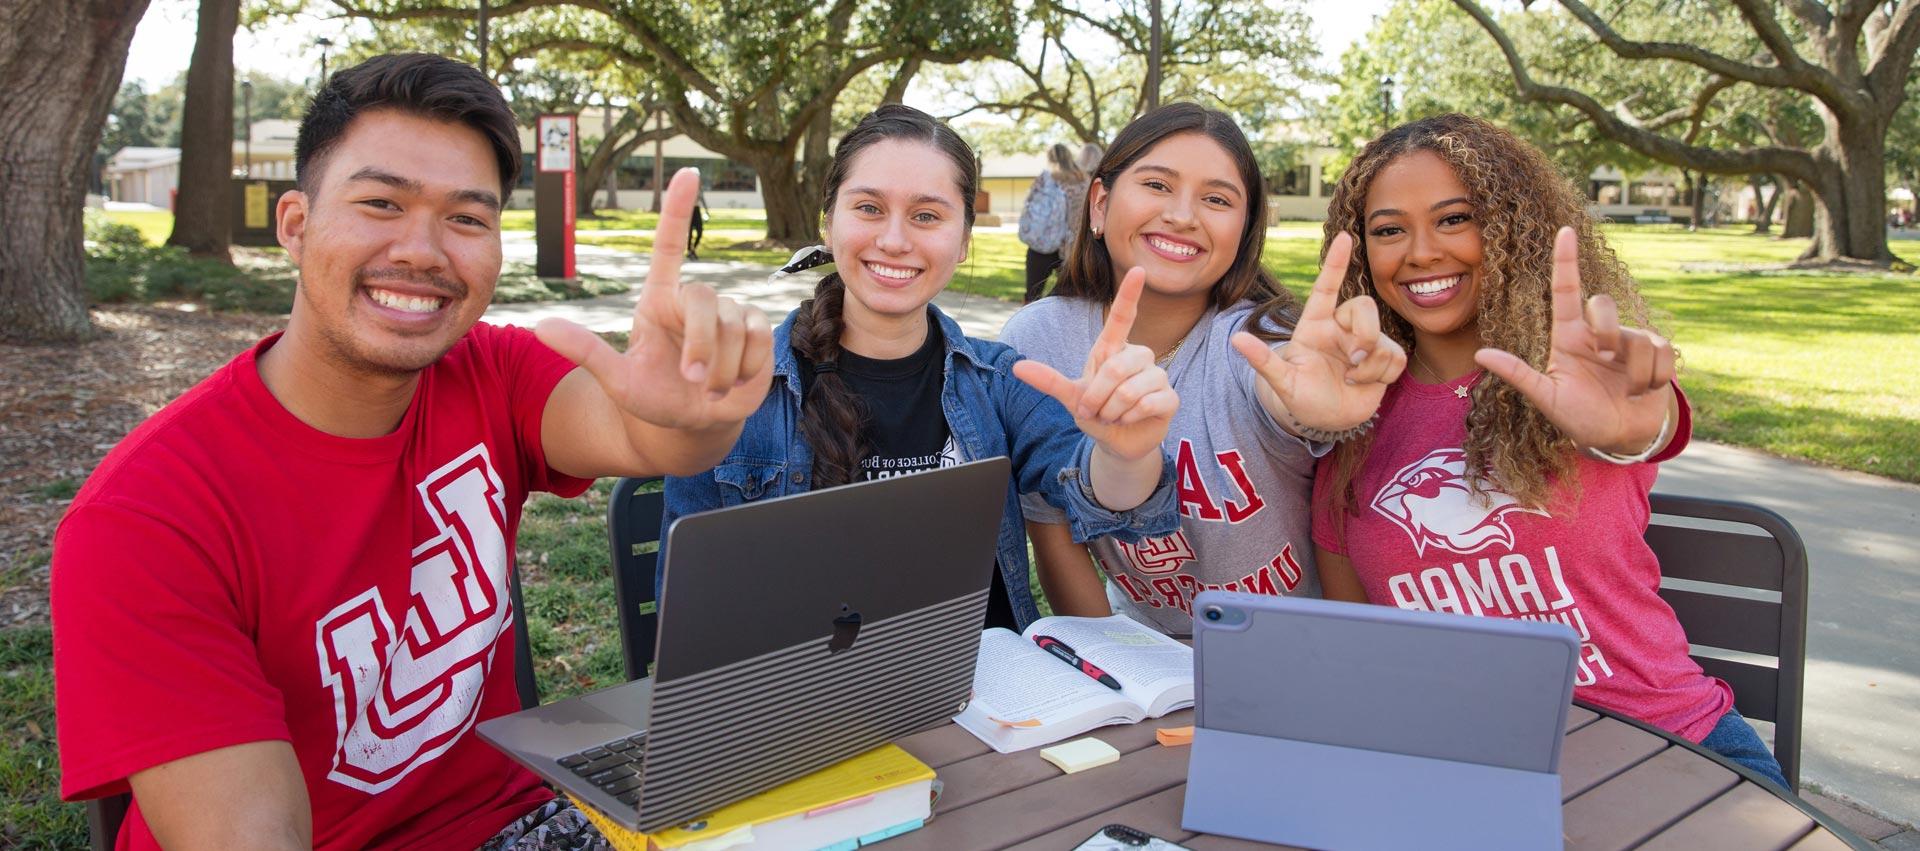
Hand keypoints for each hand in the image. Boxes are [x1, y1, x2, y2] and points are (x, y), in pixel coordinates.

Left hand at [535, 168, 773, 430]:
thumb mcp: (617, 380)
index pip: (669, 246)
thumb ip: (585, 351)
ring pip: (733, 326)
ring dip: (720, 369)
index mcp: (659, 301)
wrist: (693, 425)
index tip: (686, 172)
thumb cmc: (653, 399)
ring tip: (708, 390)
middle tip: (693, 382)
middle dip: (701, 345)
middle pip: (706, 299)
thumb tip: (540, 326)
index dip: (677, 209)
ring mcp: (730, 313)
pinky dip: (744, 369)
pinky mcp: (757, 330)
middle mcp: (694, 301)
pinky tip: (734, 382)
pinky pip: (758, 338)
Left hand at [1012, 267, 1177, 461]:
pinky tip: (1130, 420)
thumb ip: (1049, 381)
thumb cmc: (1096, 412)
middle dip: (1097, 397)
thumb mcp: (1070, 397)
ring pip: (1131, 390)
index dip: (1130, 294)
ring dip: (1113, 411)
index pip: (1123, 317)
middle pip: (1116, 368)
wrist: (1116, 442)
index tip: (1138, 270)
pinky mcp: (1170, 397)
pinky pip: (1148, 404)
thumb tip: (1017, 368)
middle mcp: (1138, 356)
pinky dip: (1130, 418)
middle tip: (1094, 410)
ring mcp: (1157, 375)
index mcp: (1113, 350)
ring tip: (1113, 416)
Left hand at [1232, 231, 1404, 432]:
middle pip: (1364, 306)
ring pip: (1382, 339)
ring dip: (1369, 366)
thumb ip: (1262, 360)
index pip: (1326, 287)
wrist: (1325, 420)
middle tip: (1352, 361)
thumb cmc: (1301, 396)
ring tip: (1351, 378)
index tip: (1343, 237)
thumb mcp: (1282, 381)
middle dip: (1365, 334)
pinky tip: (1366, 381)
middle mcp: (1342, 327)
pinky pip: (1396, 357)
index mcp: (1316, 324)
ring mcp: (1365, 341)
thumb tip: (1235, 340)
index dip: (1335, 262)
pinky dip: (1382, 374)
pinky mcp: (1385, 357)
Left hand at [1474, 227, 1674, 453]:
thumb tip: (1480, 355)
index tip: (1564, 231)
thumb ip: (1519, 375)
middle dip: (1607, 331)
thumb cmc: (1579, 417)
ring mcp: (1630, 341)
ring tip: (1626, 391)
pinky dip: (1653, 378)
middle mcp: (1598, 333)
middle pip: (1603, 305)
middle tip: (1606, 361)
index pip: (1566, 290)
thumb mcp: (1547, 398)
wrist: (1619, 439)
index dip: (1565, 260)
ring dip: (1632, 372)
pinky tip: (1645, 391)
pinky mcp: (1657, 352)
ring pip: (1636, 337)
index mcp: (1569, 336)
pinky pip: (1660, 353)